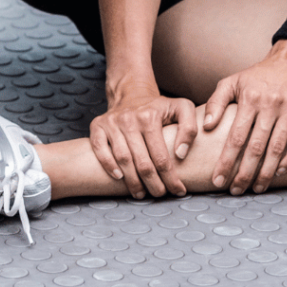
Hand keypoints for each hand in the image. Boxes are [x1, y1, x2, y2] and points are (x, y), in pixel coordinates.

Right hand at [89, 82, 197, 198]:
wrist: (132, 92)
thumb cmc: (159, 107)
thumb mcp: (182, 108)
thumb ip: (189, 128)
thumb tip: (181, 154)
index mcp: (150, 117)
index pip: (161, 157)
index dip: (170, 178)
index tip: (178, 191)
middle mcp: (129, 119)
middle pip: (142, 163)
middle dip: (153, 184)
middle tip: (159, 194)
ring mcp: (112, 122)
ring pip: (122, 160)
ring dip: (132, 182)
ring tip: (141, 193)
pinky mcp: (98, 125)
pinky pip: (100, 149)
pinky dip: (108, 165)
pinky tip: (119, 178)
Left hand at [203, 41, 286, 194]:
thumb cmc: (258, 75)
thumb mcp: (233, 81)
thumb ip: (216, 102)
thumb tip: (206, 126)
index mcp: (250, 98)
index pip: (236, 136)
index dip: (226, 160)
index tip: (217, 179)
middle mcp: (270, 104)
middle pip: (256, 147)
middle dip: (244, 173)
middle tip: (235, 190)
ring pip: (277, 148)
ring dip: (266, 172)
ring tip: (256, 188)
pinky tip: (279, 172)